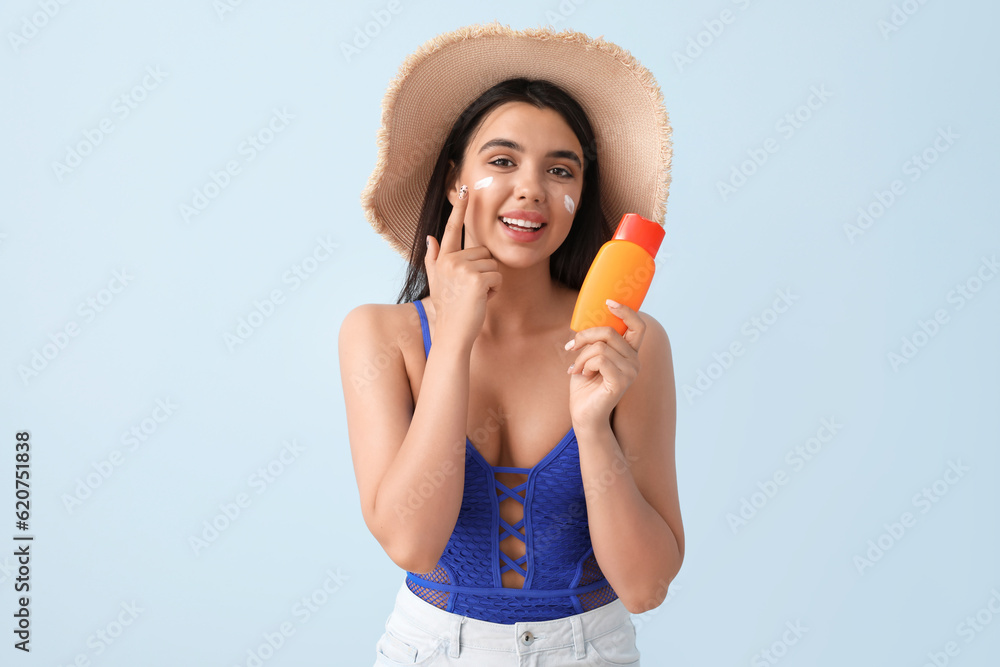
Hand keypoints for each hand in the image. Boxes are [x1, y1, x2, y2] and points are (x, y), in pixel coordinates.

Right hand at [424, 184, 501, 347]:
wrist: (452, 333)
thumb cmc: (449, 309)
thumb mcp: (437, 282)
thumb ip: (433, 258)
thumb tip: (431, 237)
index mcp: (442, 259)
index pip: (452, 229)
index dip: (460, 209)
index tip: (464, 188)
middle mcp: (450, 260)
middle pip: (483, 252)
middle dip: (484, 272)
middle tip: (471, 291)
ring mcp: (462, 268)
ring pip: (493, 265)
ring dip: (490, 283)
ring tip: (475, 297)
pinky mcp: (477, 279)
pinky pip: (497, 277)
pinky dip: (494, 291)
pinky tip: (481, 301)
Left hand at [565, 300, 645, 429]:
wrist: (584, 414)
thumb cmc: (585, 386)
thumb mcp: (588, 356)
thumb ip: (594, 340)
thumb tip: (588, 318)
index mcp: (629, 353)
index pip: (638, 326)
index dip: (625, 311)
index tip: (608, 302)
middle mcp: (634, 360)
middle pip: (610, 332)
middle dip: (585, 336)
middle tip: (571, 346)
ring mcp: (631, 371)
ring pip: (600, 347)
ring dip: (581, 356)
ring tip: (576, 368)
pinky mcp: (622, 381)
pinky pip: (600, 360)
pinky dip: (584, 365)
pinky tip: (582, 375)